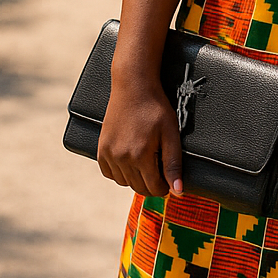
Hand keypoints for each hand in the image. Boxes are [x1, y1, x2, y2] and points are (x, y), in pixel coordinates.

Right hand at [97, 80, 182, 198]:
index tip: (168, 179)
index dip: (164, 187)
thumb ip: (173, 164)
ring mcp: (108, 154)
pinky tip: (129, 161)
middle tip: (159, 168)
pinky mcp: (101, 149)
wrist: (133, 87)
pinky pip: (109, 173)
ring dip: (135, 178)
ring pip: (124, 182)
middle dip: (151, 183)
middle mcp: (121, 158)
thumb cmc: (155, 108)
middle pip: (139, 188)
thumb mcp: (171, 135)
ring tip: (145, 161)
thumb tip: (177, 190)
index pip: (153, 189)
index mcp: (140, 156)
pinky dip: (119, 172)